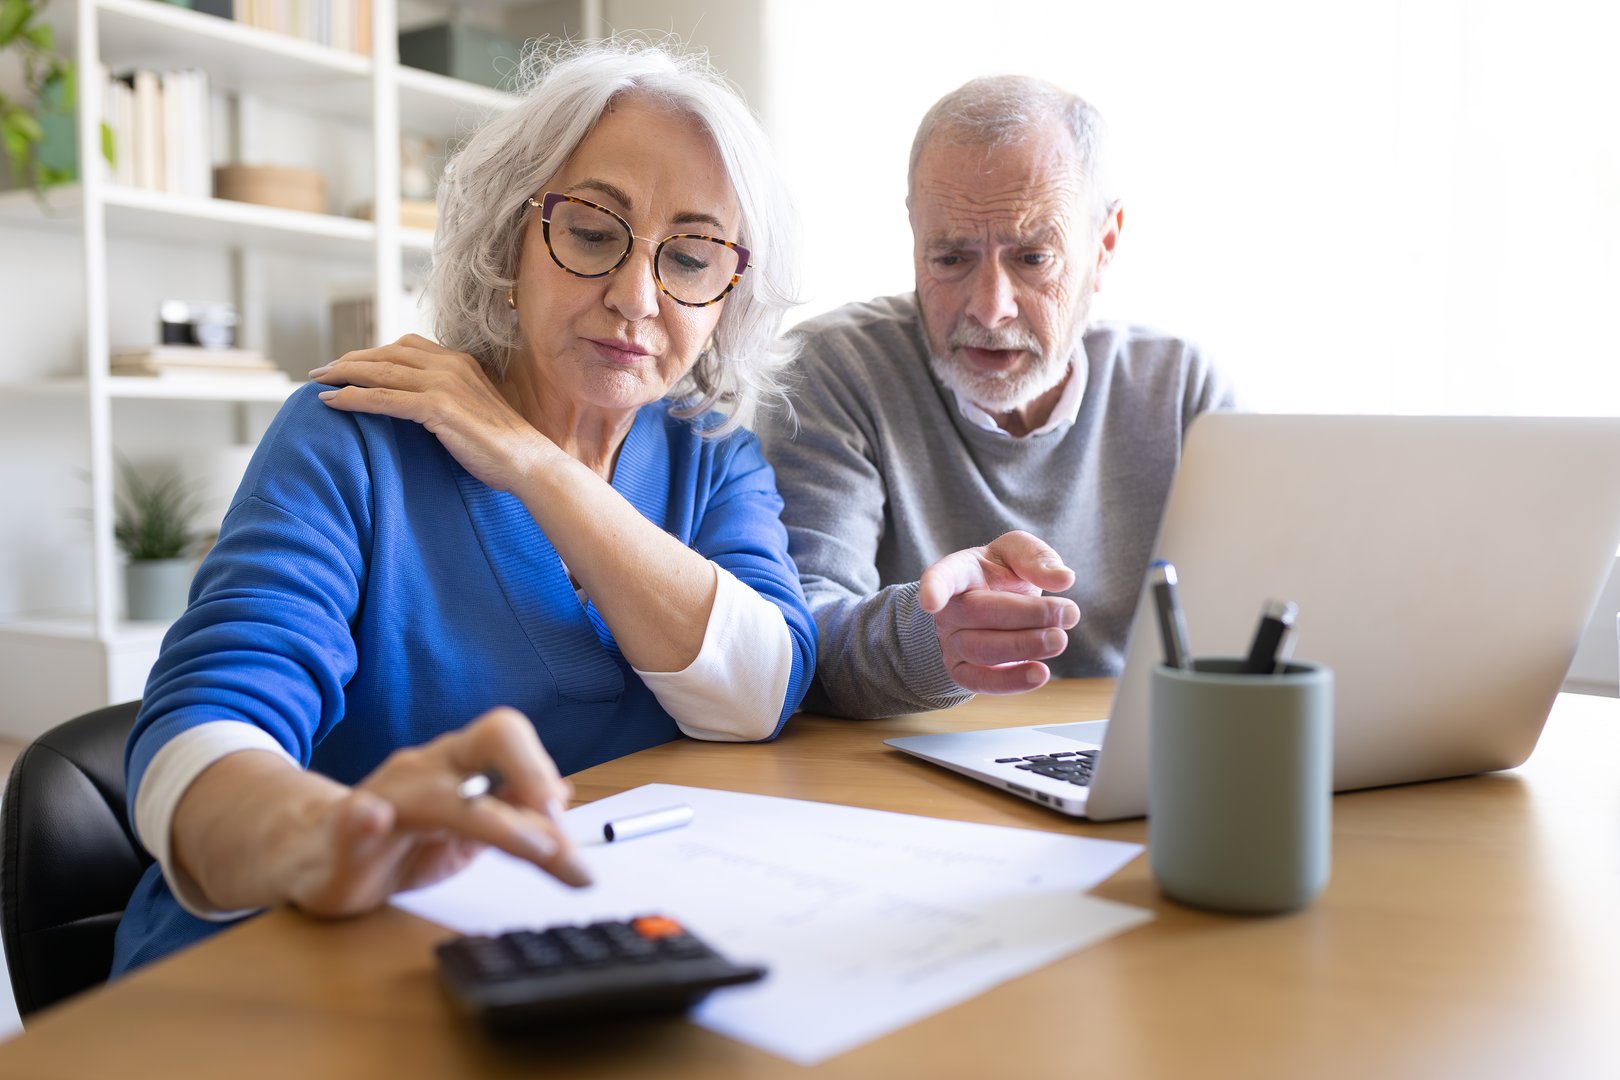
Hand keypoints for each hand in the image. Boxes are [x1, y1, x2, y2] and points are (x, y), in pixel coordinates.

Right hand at [274, 707, 591, 917]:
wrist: (312, 853)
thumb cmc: (398, 841)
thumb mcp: (466, 833)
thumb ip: (512, 816)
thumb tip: (563, 798)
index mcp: (462, 764)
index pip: (512, 740)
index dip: (542, 770)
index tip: (565, 818)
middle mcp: (431, 768)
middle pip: (492, 739)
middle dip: (532, 772)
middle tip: (560, 828)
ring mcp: (388, 796)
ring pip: (440, 795)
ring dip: (489, 819)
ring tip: (532, 847)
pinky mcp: (345, 835)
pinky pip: (353, 819)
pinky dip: (365, 821)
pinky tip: (371, 823)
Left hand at [310, 335, 555, 492]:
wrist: (527, 461)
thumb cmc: (501, 445)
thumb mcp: (473, 408)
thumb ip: (448, 396)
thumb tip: (419, 405)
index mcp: (459, 362)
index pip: (405, 346)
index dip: (372, 353)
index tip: (348, 363)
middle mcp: (450, 365)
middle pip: (386, 354)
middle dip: (350, 360)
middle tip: (322, 371)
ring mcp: (444, 384)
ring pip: (380, 372)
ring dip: (343, 374)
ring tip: (317, 381)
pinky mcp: (437, 408)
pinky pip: (384, 398)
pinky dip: (353, 398)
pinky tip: (331, 403)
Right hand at [917, 530, 1080, 694]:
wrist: (992, 606)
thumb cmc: (1003, 574)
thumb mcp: (1018, 553)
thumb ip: (1038, 559)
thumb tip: (1063, 578)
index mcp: (958, 572)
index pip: (941, 577)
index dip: (934, 589)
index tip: (931, 602)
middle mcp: (949, 610)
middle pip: (977, 613)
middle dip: (1027, 614)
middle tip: (1069, 613)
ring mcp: (952, 643)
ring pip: (981, 649)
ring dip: (1024, 646)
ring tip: (1059, 639)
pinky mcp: (964, 672)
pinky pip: (981, 682)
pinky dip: (1011, 681)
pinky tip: (1039, 673)